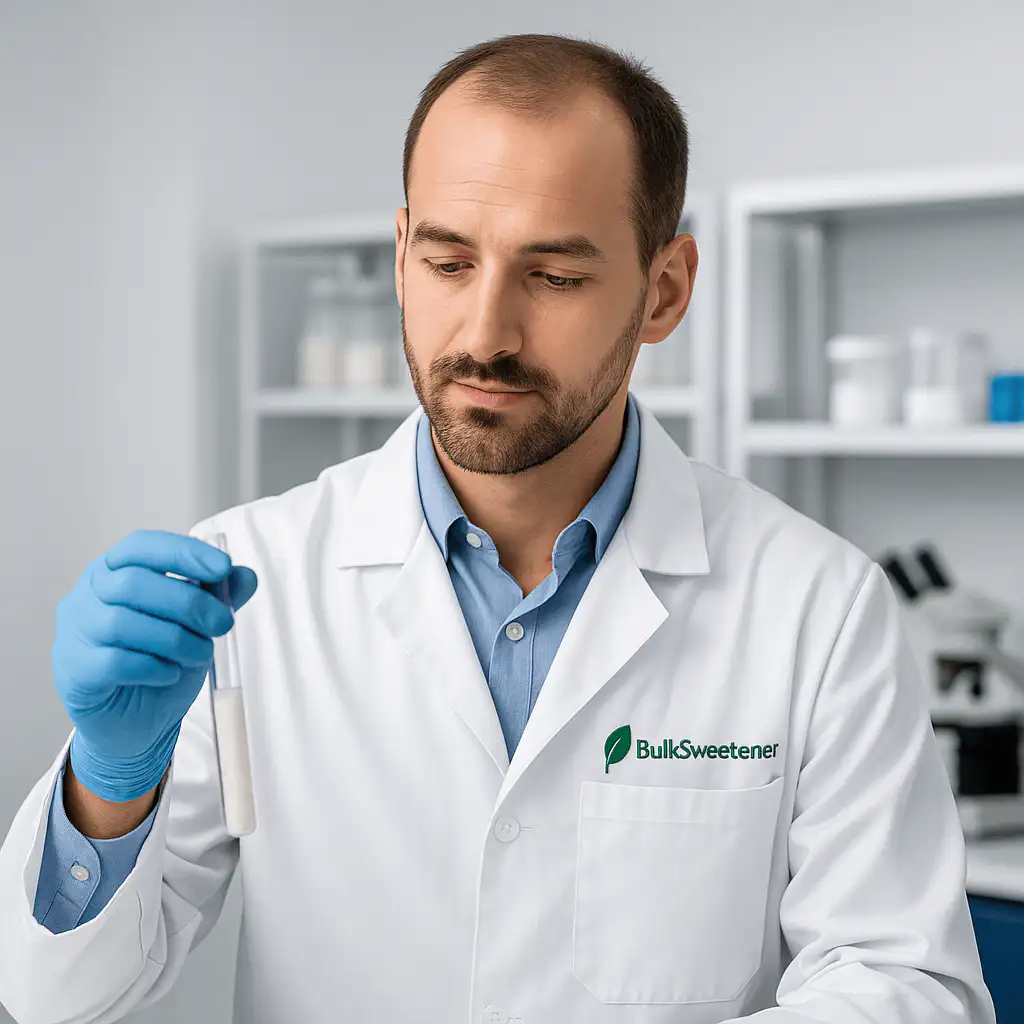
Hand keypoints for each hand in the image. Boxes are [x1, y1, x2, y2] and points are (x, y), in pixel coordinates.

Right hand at [52, 529, 257, 801]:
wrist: (136, 722)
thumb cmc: (163, 660)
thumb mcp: (197, 625)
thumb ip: (218, 598)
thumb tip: (245, 575)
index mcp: (114, 571)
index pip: (141, 545)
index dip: (182, 552)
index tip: (223, 567)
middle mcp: (86, 595)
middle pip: (133, 583)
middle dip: (189, 602)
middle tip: (224, 624)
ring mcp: (74, 633)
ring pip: (122, 623)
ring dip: (175, 639)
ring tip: (201, 654)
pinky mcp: (74, 671)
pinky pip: (115, 662)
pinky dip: (153, 667)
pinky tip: (170, 674)